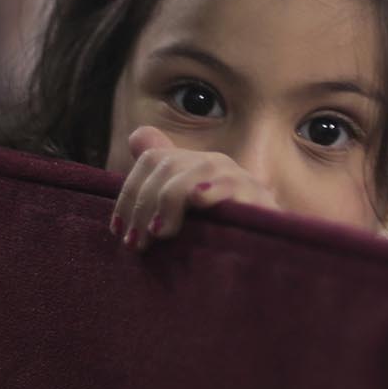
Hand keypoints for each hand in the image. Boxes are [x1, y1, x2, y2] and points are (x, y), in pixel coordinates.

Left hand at [109, 126, 276, 250]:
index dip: (129, 192)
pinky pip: (229, 185)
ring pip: (192, 173)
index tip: (118, 229)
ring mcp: (234, 176)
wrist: (269, 251)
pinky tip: (199, 201)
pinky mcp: (256, 194)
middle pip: (167, 165)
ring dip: (168, 202)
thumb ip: (160, 184)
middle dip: (143, 205)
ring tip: (160, 234)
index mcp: (192, 164)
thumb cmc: (219, 236)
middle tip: (136, 243)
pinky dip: (212, 190)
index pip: (151, 159)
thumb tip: (136, 137)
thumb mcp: (184, 214)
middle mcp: (211, 163)